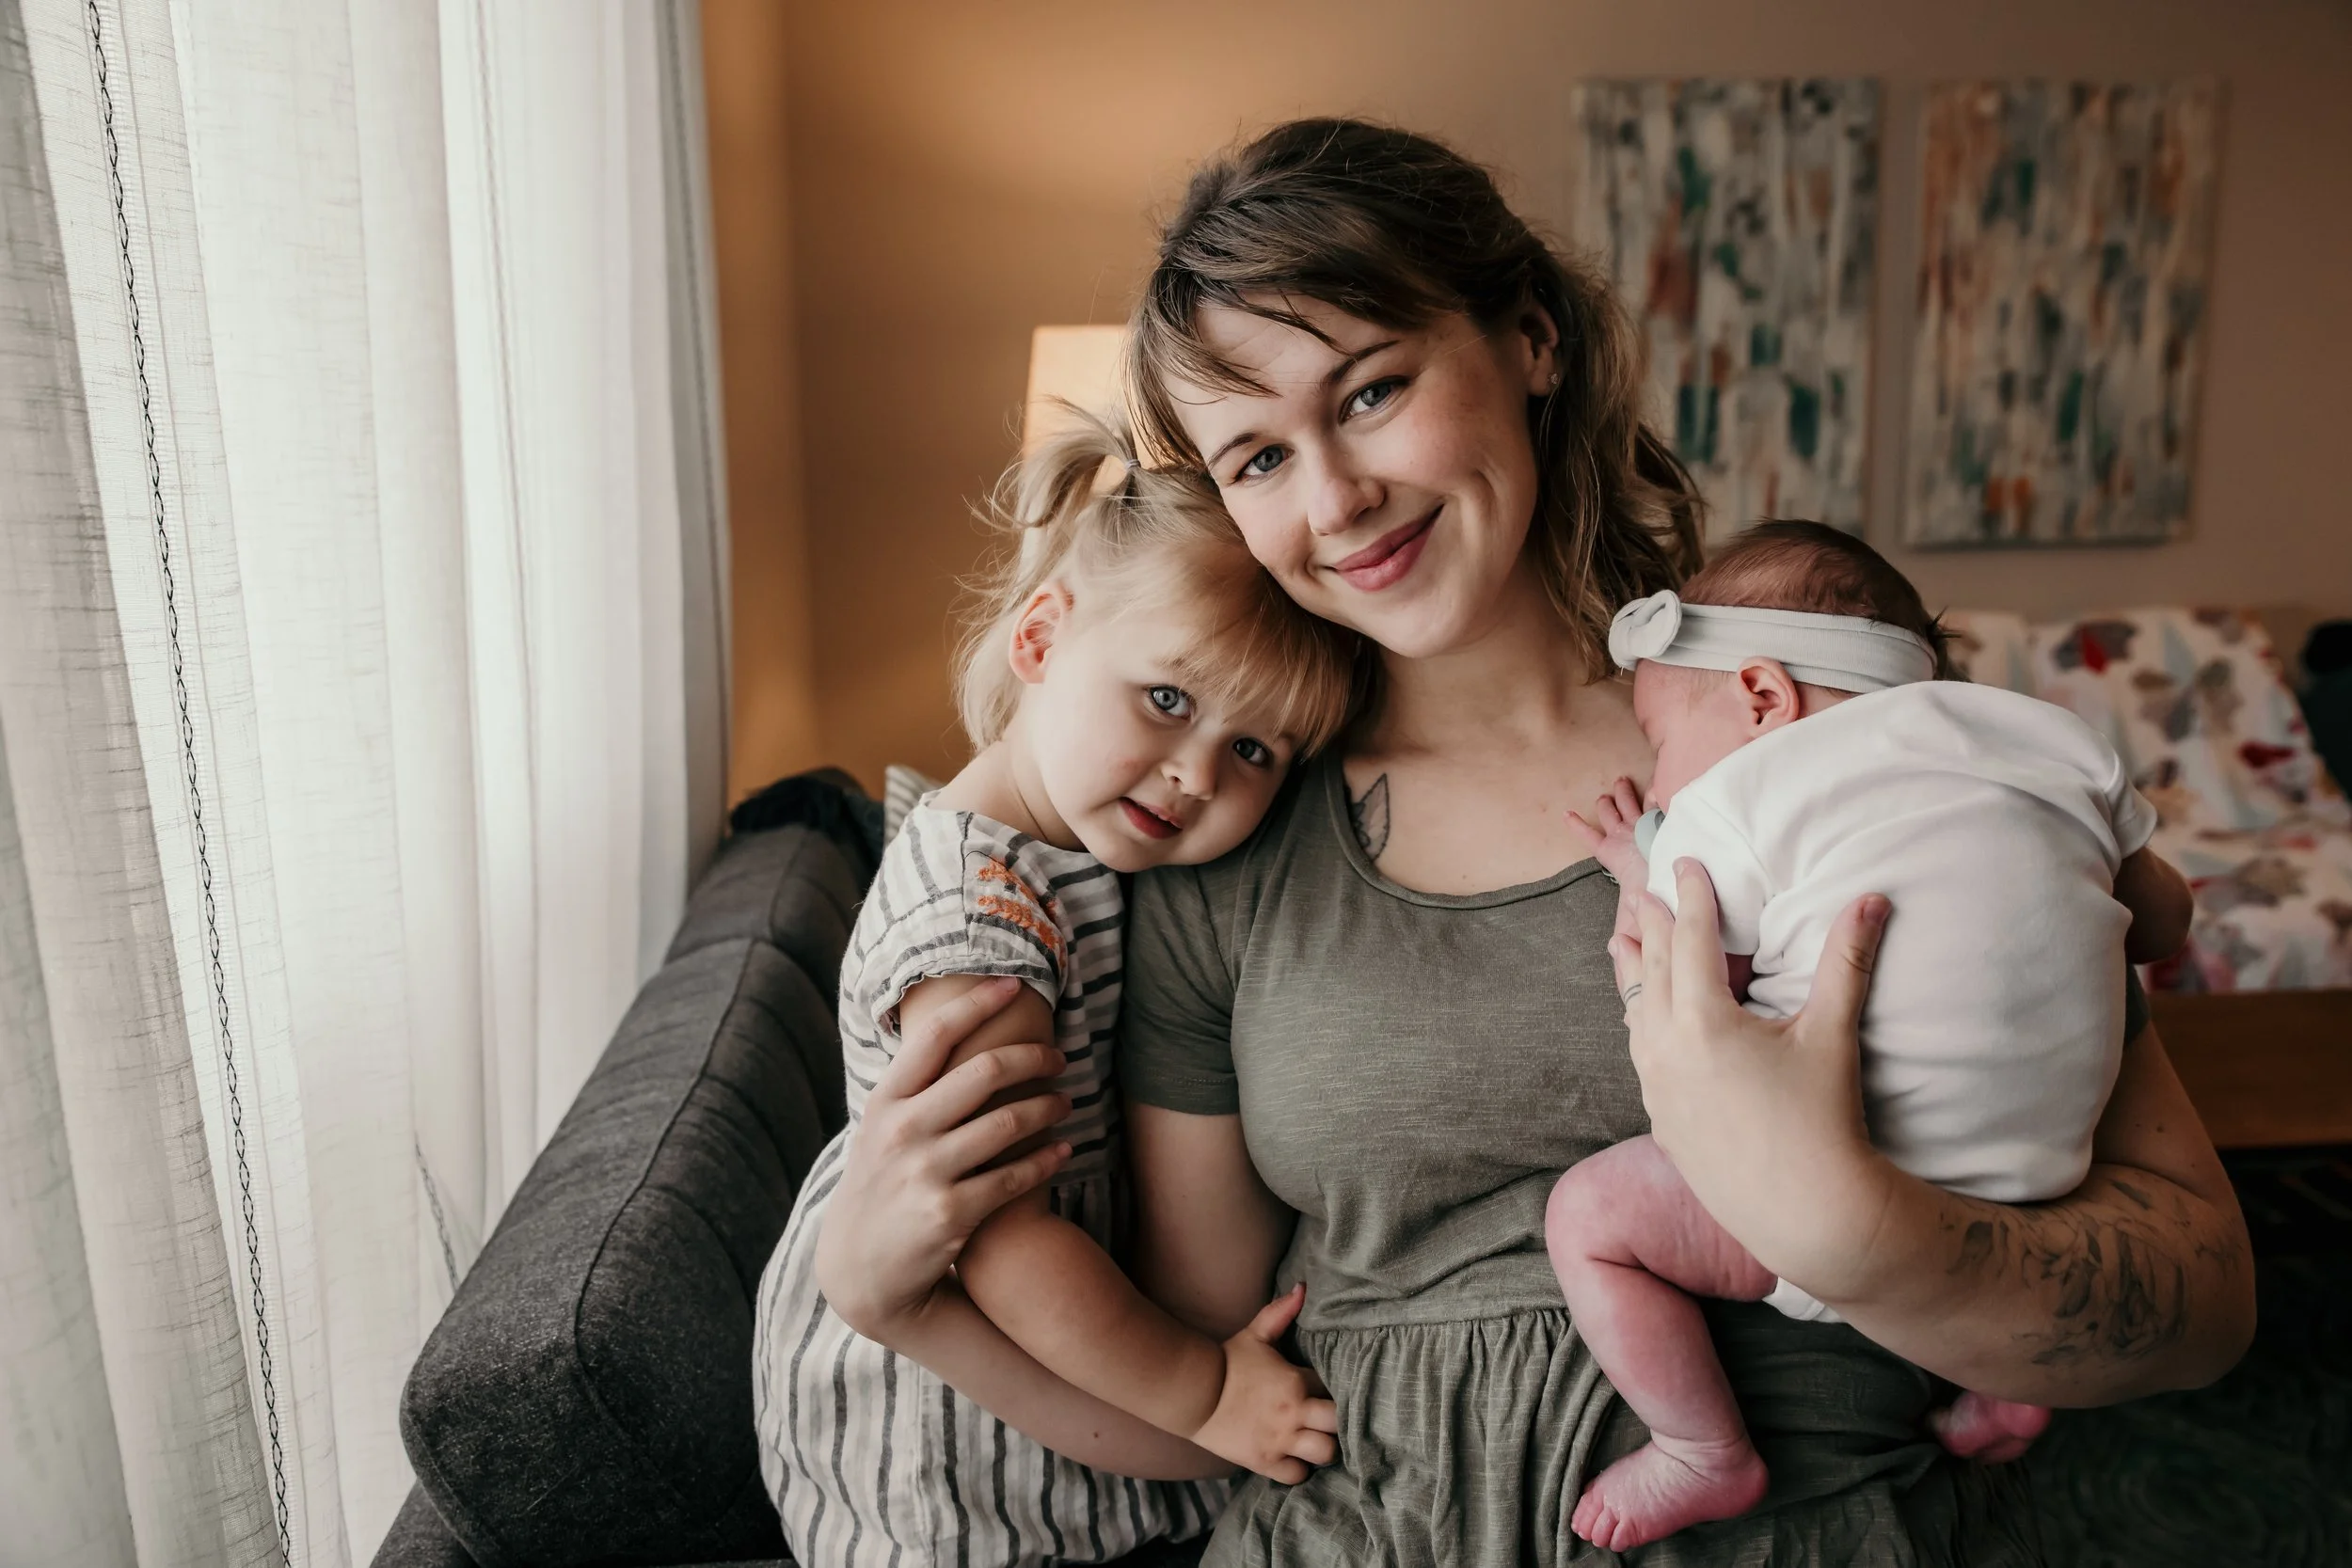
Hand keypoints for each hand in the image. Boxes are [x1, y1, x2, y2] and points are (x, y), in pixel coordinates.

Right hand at [814, 977, 1073, 1343]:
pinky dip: (1046, 1159)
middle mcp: (902, 1131)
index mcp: (885, 1101)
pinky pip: (1014, 1177)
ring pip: (1007, 1122)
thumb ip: (913, 1087)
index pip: (935, 1034)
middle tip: (1058, 1057)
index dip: (978, 1002)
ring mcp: (926, 1173)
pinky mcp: (951, 1214)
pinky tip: (1063, 1150)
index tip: (1013, 984)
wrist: (860, 1269)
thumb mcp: (880, 1129)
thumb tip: (955, 1026)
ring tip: (1065, 1102)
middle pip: (984, 1072)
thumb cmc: (882, 1184)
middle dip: (1032, 1057)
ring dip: (1047, 1107)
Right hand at [1189, 1286, 1339, 1483]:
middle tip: (1328, 1421)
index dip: (1333, 1390)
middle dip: (1337, 1423)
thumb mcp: (1255, 1333)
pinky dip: (1299, 1469)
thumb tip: (1304, 1288)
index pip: (1334, 1388)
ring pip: (1324, 1453)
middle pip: (1338, 1425)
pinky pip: (1297, 1475)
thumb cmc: (1228, 1361)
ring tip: (1315, 1441)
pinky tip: (1295, 1457)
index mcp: (1296, 1381)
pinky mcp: (1265, 1461)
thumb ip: (1281, 1312)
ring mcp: (1280, 1440)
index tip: (1326, 1391)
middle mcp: (1293, 1413)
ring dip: (1323, 1448)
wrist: (1194, 1392)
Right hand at [1567, 776, 1648, 942]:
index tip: (1566, 813)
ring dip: (1624, 794)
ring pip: (1629, 804)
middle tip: (1608, 792)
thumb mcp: (1631, 916)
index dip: (1578, 827)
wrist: (1669, 872)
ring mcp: (1643, 826)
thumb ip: (1625, 935)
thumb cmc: (1647, 894)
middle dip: (1608, 804)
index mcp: (1614, 856)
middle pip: (1611, 815)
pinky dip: (1655, 796)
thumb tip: (1611, 950)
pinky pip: (1655, 803)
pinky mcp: (1660, 819)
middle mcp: (1626, 837)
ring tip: (1622, 782)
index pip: (1589, 839)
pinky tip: (1657, 789)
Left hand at [1615, 860, 1897, 1297]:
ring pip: (1636, 1012)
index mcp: (1702, 1021)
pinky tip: (1644, 1018)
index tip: (1685, 863)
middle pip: (1654, 969)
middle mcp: (1665, 1049)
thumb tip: (1872, 897)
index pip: (1691, 938)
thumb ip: (1847, 960)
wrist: (1806, 1214)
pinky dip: (1640, 1020)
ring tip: (1627, 940)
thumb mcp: (1832, 1034)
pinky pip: (1640, 1053)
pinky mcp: (1659, 1118)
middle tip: (1648, 889)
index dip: (1692, 897)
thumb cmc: (1825, 1122)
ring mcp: (1655, 1086)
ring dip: (1636, 971)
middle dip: (1655, 925)